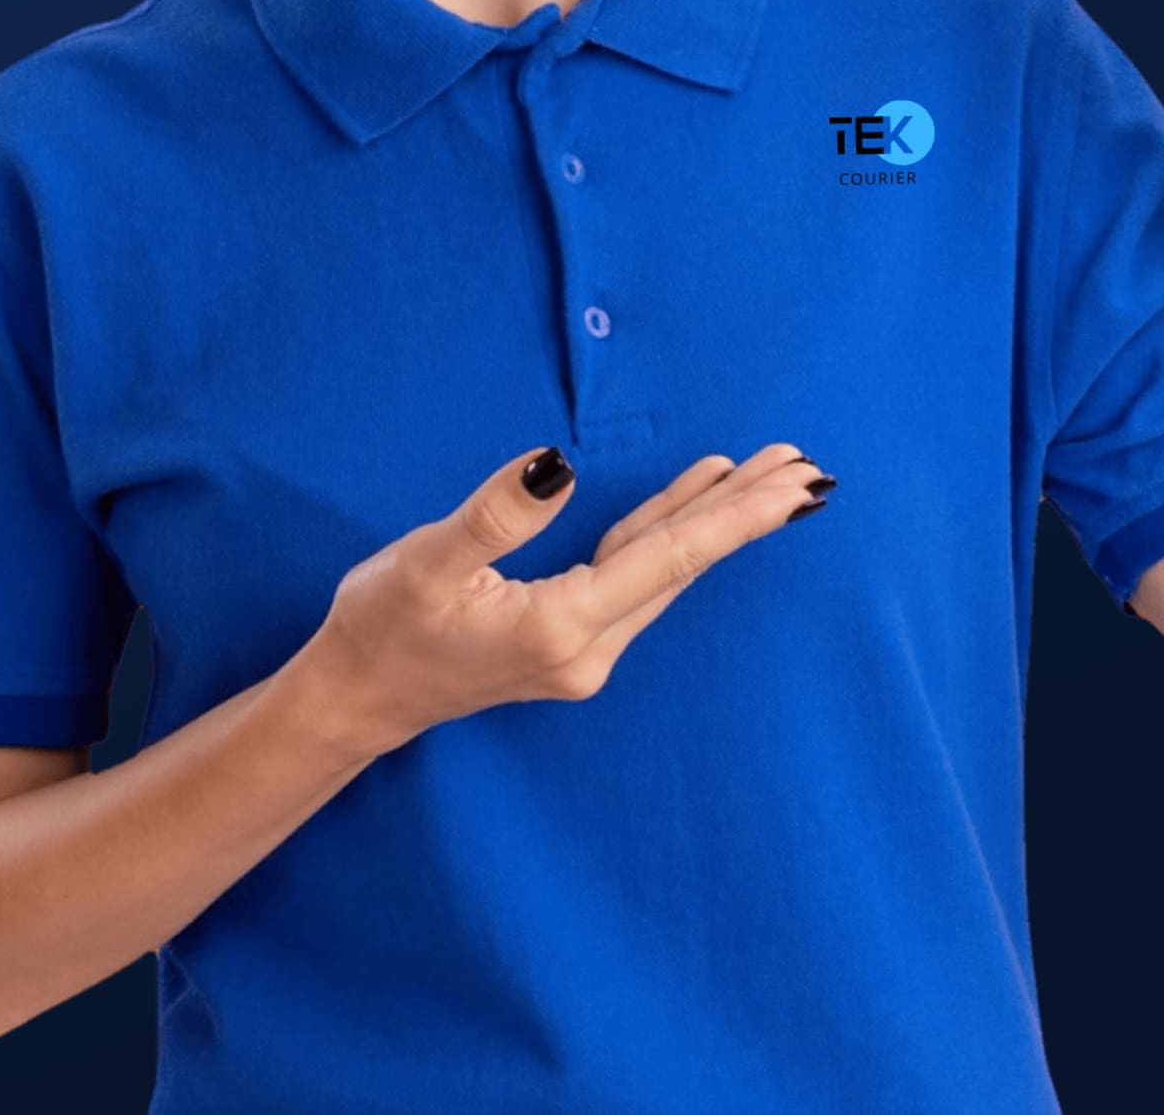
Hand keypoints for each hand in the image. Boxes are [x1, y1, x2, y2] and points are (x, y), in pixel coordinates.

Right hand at [288, 443, 830, 749]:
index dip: (733, 517)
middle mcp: (588, 648)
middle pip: (681, 567)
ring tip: (761, 474)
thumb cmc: (381, 627)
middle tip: (806, 465)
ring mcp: (583, 652)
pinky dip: (666, 538)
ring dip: (711, 521)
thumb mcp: (425, 564)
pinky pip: (634, 580)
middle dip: (744, 513)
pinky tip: (686, 506)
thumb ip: (494, 515)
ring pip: (662, 573)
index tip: (793, 486)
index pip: (666, 558)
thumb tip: (554, 465)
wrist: (358, 697)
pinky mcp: (568, 644)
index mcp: (560, 625)